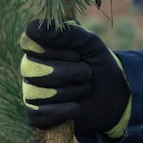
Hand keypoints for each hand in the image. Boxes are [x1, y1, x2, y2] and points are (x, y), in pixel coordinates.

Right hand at [20, 18, 131, 136]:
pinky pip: (41, 114)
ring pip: (40, 93)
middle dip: (72, 72)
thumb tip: (33, 28)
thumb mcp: (90, 43)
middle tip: (87, 73)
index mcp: (38, 46)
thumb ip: (67, 33)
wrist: (113, 96)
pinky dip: (66, 111)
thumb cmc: (98, 64)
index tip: (77, 54)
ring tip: (85, 88)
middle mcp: (29, 68)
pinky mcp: (35, 115)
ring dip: (74, 91)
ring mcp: (30, 91)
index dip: (57, 50)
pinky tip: (77, 107)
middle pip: (35, 69)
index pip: (29, 42)